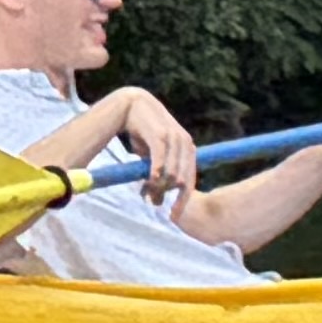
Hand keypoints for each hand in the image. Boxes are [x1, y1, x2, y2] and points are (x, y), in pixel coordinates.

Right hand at [104, 87, 201, 201]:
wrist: (131, 105)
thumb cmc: (142, 133)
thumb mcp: (152, 157)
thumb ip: (157, 176)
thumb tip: (156, 201)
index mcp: (188, 149)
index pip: (189, 180)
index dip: (182, 200)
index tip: (173, 216)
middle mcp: (186, 144)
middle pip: (180, 180)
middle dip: (166, 193)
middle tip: (151, 200)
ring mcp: (175, 139)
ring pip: (171, 173)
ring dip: (157, 185)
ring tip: (144, 190)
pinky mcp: (161, 135)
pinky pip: (161, 160)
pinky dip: (156, 172)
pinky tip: (149, 180)